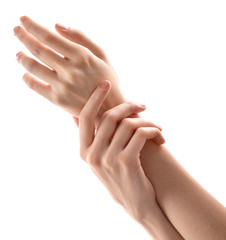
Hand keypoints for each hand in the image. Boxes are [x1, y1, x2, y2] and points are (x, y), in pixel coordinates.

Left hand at [14, 16, 124, 116]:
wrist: (110, 109)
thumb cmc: (107, 79)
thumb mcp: (102, 55)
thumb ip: (81, 37)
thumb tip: (56, 25)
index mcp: (82, 56)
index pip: (50, 37)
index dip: (33, 26)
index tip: (23, 19)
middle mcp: (70, 71)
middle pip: (39, 50)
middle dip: (23, 37)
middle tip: (15, 30)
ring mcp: (63, 86)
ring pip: (34, 67)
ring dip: (22, 57)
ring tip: (18, 53)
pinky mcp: (58, 100)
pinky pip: (36, 87)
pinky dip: (27, 78)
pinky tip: (25, 74)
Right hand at [74, 80, 164, 221]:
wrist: (135, 204)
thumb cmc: (119, 177)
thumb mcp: (99, 159)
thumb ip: (92, 139)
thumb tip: (76, 116)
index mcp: (84, 151)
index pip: (85, 117)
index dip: (94, 98)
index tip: (105, 83)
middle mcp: (92, 155)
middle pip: (108, 116)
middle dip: (128, 105)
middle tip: (142, 105)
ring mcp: (109, 159)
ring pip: (128, 124)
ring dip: (146, 120)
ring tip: (156, 124)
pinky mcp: (127, 163)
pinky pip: (141, 134)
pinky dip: (153, 130)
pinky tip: (159, 134)